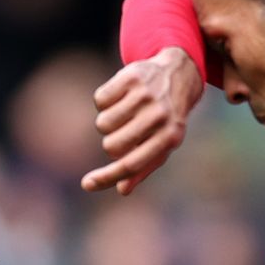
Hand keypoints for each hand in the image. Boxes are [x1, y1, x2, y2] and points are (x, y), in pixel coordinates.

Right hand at [81, 46, 204, 195]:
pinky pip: (100, 100)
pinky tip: (121, 96)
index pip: (131, 165)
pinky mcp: (132, 77)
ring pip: (103, 123)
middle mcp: (159, 116)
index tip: (87, 184)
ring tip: (125, 112)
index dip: (107, 177)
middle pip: (111, 146)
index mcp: (169, 138)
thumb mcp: (162, 144)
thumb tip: (122, 189)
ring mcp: (145, 95)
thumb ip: (143, 168)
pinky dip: (105, 101)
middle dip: (111, 143)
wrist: (177, 75)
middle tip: (125, 132)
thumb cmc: (166, 119)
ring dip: (108, 121)